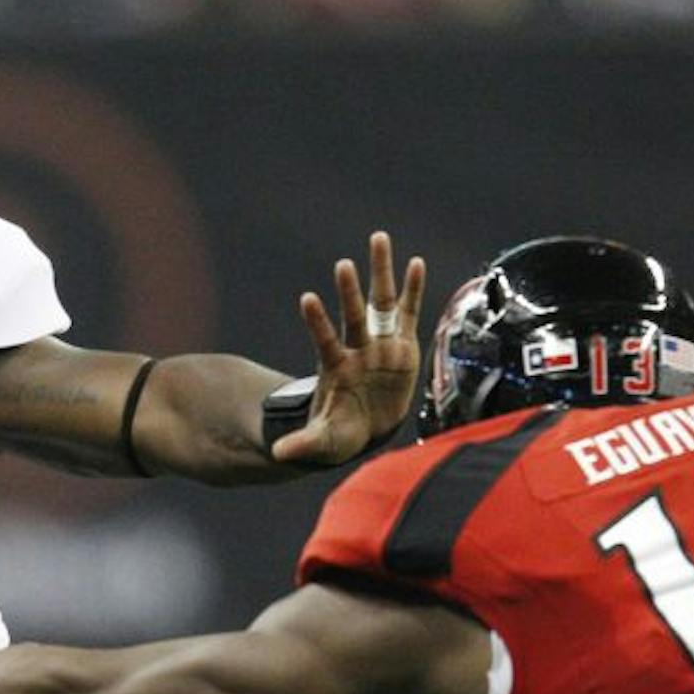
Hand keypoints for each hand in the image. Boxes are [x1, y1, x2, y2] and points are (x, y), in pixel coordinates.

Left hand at [272, 230, 427, 465]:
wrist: (365, 430)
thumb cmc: (341, 434)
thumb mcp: (322, 442)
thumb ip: (303, 444)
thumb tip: (278, 455)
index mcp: (336, 368)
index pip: (324, 340)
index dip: (316, 321)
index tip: (307, 299)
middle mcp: (358, 350)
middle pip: (354, 315)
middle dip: (349, 290)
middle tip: (343, 264)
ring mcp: (380, 345)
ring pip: (381, 304)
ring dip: (381, 272)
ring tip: (378, 239)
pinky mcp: (402, 347)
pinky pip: (409, 314)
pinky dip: (413, 290)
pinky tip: (415, 263)